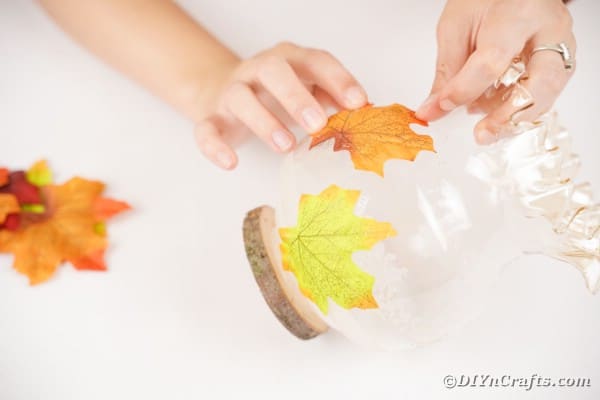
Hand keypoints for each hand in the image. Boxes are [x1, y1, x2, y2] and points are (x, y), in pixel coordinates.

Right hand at [194, 42, 367, 168]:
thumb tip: (366, 114)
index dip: (337, 78)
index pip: (314, 60)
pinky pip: (205, 130)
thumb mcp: (307, 90)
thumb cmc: (276, 95)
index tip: (358, 102)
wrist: (222, 93)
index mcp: (288, 60)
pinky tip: (231, 162)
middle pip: (273, 71)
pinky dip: (215, 146)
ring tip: (286, 146)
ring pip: (241, 99)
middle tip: (317, 125)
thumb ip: (332, 98)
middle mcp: (258, 70)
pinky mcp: (212, 117)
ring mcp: (232, 92)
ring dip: (264, 121)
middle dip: (297, 97)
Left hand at [416, 0, 574, 143]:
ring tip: (486, 127)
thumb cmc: (485, 1)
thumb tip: (433, 109)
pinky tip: (496, 112)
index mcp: (517, 15)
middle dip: (508, 116)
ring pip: (549, 94)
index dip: (463, 90)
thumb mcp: (456, 27)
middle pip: (540, 83)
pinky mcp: (561, 62)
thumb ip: (448, 70)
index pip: (491, 62)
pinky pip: (545, 95)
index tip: (440, 106)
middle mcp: (549, 30)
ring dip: (515, 118)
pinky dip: (519, 110)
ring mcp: (561, 46)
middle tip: (482, 133)